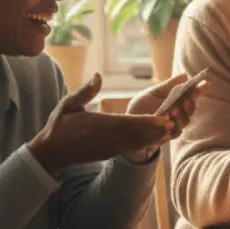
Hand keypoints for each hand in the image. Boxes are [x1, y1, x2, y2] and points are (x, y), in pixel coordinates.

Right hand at [29, 74, 173, 176]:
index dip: (148, 121)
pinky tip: (157, 140)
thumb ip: (85, 91)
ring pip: (138, 142)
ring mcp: (110, 148)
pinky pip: (132, 148)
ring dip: (155, 136)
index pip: (129, 123)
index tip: (164, 118)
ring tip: (172, 129)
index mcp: (100, 125)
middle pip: (139, 133)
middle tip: (177, 120)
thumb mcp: (68, 105)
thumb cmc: (59, 125)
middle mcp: (109, 139)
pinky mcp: (110, 153)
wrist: (52, 152)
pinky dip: (146, 144)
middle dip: (158, 128)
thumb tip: (99, 75)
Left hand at [125, 72, 205, 136]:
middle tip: (188, 99)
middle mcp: (179, 113)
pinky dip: (173, 127)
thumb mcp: (153, 93)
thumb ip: (168, 86)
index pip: (192, 94)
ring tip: (174, 110)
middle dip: (191, 104)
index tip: (205, 83)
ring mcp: (175, 124)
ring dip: (181, 116)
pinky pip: (175, 132)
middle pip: (192, 109)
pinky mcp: (168, 135)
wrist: (130, 122)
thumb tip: (184, 75)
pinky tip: (168, 123)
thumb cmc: (142, 105)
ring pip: (185, 121)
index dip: (200, 90)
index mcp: (177, 99)